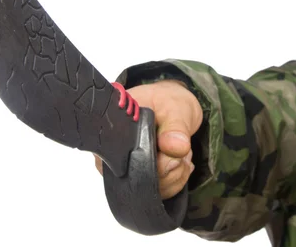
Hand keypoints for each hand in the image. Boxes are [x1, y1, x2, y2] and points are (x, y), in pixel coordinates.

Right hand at [94, 79, 202, 199]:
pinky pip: (158, 193)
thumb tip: (175, 146)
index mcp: (113, 131)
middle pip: (138, 180)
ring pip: (150, 191)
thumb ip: (176, 127)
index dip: (154, 163)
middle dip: (169, 169)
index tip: (176, 153)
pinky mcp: (139, 178)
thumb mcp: (176, 108)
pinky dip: (176, 181)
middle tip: (182, 149)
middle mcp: (113, 153)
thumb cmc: (169, 103)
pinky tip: (181, 163)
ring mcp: (126, 168)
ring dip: (175, 175)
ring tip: (181, 153)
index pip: (126, 161)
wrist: (175, 109)